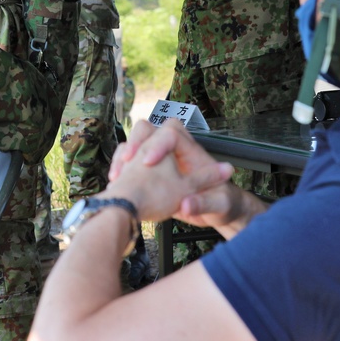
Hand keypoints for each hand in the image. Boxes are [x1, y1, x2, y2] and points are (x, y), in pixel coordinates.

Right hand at [105, 122, 233, 222]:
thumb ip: (203, 203)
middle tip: (128, 160)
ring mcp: (160, 161)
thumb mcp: (219, 205)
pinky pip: (129, 160)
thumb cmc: (222, 203)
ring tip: (117, 177)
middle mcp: (173, 153)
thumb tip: (186, 206)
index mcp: (192, 153)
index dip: (159, 144)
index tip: (148, 162)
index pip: (172, 133)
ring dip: (123, 156)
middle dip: (135, 142)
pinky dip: (120, 169)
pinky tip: (116, 185)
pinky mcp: (150, 172)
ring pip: (135, 143)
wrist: (220, 211)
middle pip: (149, 129)